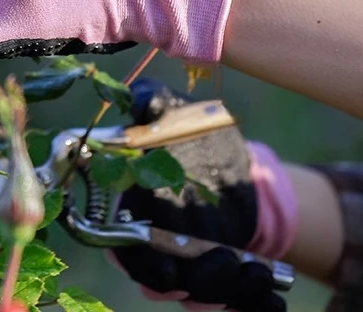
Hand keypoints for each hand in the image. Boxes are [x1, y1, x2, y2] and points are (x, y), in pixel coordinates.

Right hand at [111, 79, 292, 311]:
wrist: (224, 154)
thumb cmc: (184, 127)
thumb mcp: (166, 105)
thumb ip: (147, 102)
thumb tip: (135, 103)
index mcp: (129, 203)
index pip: (122, 246)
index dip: (141, 264)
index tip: (167, 274)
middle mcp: (149, 237)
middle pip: (162, 280)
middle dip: (196, 281)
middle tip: (228, 260)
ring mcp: (181, 258)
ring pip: (196, 292)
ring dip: (226, 289)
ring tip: (258, 272)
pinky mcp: (211, 269)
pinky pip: (225, 298)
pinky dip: (246, 301)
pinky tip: (271, 296)